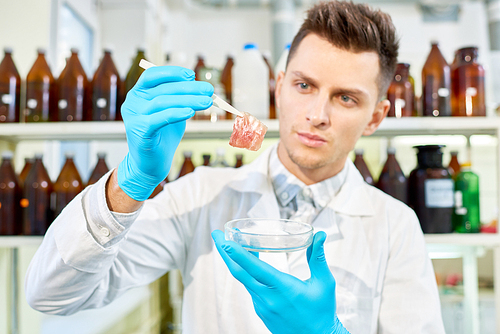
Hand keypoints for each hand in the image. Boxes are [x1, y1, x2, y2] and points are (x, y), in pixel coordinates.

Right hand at [118, 66, 213, 200]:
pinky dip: (175, 114)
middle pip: (163, 89)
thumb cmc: (163, 136)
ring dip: (188, 100)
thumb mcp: (173, 111)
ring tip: (207, 102)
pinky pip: (159, 119)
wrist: (151, 164)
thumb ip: (181, 98)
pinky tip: (190, 112)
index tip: (192, 75)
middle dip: (189, 88)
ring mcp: (134, 117)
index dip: (172, 73)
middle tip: (209, 90)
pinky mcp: (139, 131)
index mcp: (139, 93)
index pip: (153, 75)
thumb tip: (199, 85)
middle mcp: (133, 102)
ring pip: (163, 102)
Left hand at [211, 230, 349, 333]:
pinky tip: (249, 264)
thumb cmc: (322, 311)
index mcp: (283, 289)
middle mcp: (268, 298)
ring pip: (244, 280)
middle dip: (225, 252)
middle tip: (216, 234)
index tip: (225, 242)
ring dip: (236, 261)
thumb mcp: (324, 283)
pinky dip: (247, 274)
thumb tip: (320, 234)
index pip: (255, 269)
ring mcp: (262, 306)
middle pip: (239, 272)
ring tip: (231, 243)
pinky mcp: (261, 311)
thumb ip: (318, 258)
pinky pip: (250, 288)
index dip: (239, 255)